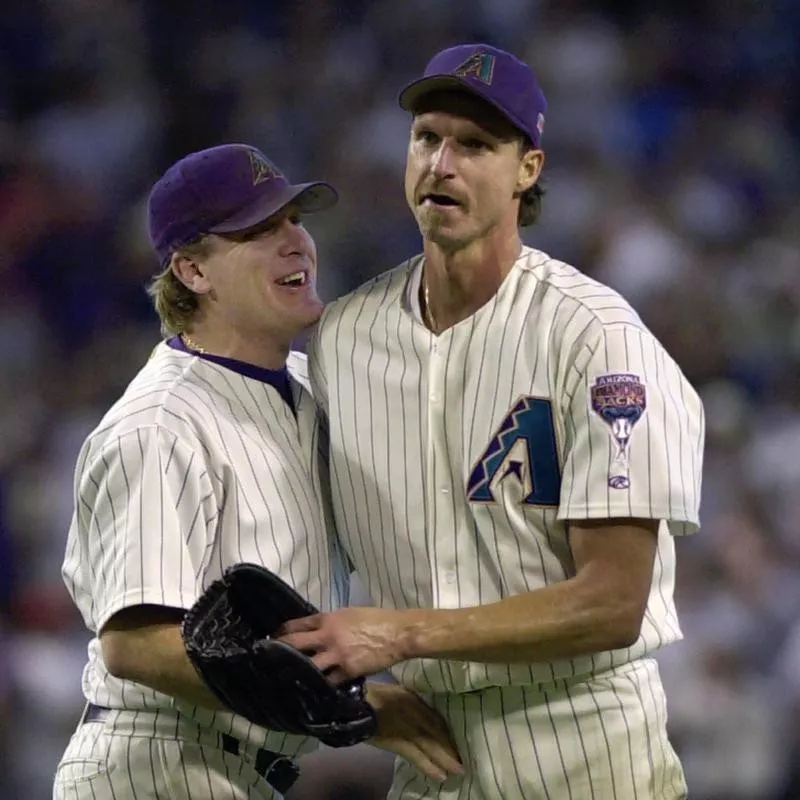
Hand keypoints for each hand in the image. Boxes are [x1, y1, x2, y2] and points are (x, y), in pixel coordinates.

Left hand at [278, 606, 413, 681]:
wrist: (397, 633)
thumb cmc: (376, 619)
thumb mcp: (350, 614)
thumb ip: (332, 622)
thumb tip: (318, 631)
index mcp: (329, 619)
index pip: (297, 624)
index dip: (282, 632)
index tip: (272, 639)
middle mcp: (328, 636)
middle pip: (295, 644)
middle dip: (278, 651)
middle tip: (266, 659)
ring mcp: (337, 655)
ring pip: (308, 666)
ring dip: (296, 673)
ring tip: (283, 680)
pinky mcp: (348, 671)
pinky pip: (329, 681)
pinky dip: (320, 686)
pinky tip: (312, 692)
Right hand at [365, 682, 463, 782]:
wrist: (357, 705)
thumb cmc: (375, 695)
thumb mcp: (399, 691)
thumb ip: (413, 701)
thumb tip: (424, 712)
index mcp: (414, 700)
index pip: (436, 719)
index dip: (447, 733)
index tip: (458, 742)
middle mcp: (415, 714)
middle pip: (437, 734)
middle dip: (450, 749)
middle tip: (464, 762)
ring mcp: (407, 729)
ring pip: (431, 747)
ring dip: (445, 760)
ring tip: (457, 771)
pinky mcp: (397, 743)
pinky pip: (417, 757)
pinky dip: (428, 767)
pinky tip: (439, 775)